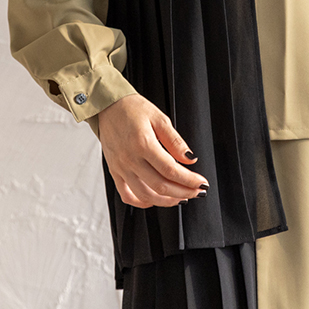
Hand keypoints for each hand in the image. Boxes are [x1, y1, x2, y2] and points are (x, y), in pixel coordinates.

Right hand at [97, 92, 208, 208]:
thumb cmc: (132, 109)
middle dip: (183, 192)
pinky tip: (156, 199)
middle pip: (160, 186)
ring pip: (145, 195)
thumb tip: (189, 158)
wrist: (108, 107)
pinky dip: (142, 202)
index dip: (189, 180)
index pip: (170, 170)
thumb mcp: (159, 118)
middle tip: (197, 191)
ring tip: (181, 197)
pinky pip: (127, 196)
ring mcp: (121, 168)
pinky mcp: (114, 172)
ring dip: (166, 200)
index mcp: (143, 144)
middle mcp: (130, 159)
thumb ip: (175, 141)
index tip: (201, 182)